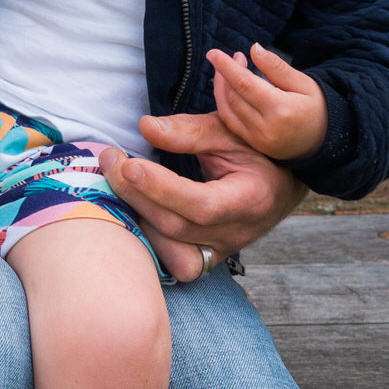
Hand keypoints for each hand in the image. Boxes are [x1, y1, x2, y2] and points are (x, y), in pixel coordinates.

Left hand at [99, 113, 306, 281]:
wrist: (279, 182)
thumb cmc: (254, 151)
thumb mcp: (229, 131)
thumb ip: (189, 130)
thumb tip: (145, 126)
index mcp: (251, 199)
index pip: (201, 205)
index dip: (161, 188)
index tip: (129, 165)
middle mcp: (238, 233)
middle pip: (177, 227)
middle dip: (136, 194)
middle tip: (109, 159)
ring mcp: (223, 250)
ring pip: (173, 251)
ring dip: (138, 219)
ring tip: (117, 182)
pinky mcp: (210, 257)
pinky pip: (176, 262)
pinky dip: (151, 239)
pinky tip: (133, 210)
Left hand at [209, 43, 327, 160]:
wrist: (324, 141)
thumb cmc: (316, 106)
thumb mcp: (303, 83)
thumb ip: (276, 67)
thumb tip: (253, 48)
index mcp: (281, 110)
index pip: (245, 85)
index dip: (226, 67)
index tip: (213, 53)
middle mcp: (266, 128)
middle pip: (233, 97)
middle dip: (225, 74)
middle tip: (232, 57)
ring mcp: (258, 139)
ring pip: (227, 109)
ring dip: (221, 87)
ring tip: (227, 69)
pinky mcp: (253, 145)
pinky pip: (230, 121)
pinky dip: (224, 103)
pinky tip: (228, 88)